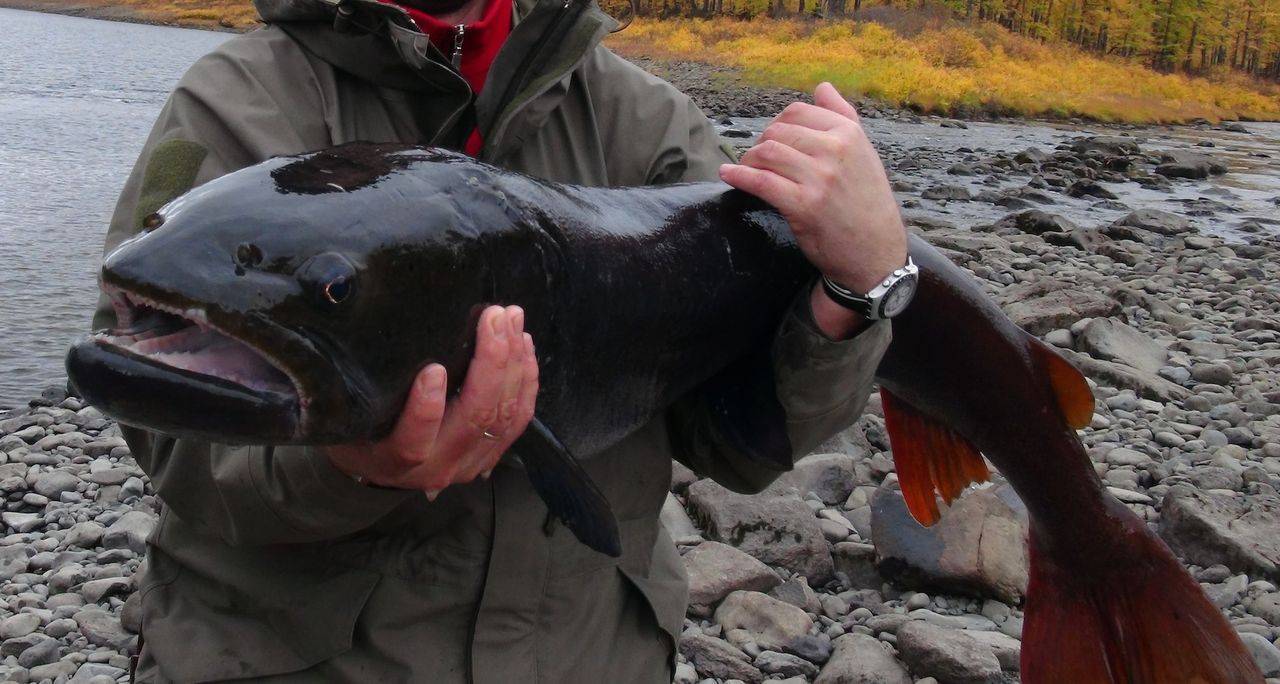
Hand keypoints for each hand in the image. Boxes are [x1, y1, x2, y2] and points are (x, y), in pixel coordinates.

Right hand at [324, 305, 538, 497]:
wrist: (377, 467)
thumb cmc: (358, 429)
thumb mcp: (347, 416)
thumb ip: (360, 392)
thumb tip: (366, 340)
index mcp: (394, 460)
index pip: (413, 442)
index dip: (426, 409)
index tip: (434, 369)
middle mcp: (437, 467)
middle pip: (475, 419)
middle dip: (491, 363)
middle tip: (494, 317)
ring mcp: (469, 463)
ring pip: (504, 416)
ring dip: (514, 364)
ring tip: (512, 321)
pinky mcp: (491, 455)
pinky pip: (518, 419)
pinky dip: (526, 380)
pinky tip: (523, 346)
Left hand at [719, 82, 907, 337]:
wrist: (876, 252)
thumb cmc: (866, 202)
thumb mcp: (864, 153)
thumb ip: (842, 116)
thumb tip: (821, 86)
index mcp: (849, 133)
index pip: (797, 112)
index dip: (776, 125)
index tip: (770, 141)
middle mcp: (836, 150)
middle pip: (778, 131)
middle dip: (760, 144)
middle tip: (755, 160)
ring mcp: (820, 178)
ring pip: (767, 152)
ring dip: (748, 160)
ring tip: (746, 170)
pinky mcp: (804, 206)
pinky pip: (761, 182)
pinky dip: (739, 176)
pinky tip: (727, 175)